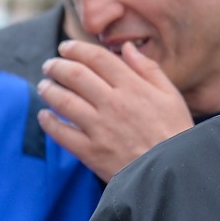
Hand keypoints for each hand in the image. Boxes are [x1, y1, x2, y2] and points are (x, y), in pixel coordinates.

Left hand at [37, 40, 193, 181]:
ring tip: (44, 86)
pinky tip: (45, 116)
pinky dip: (49, 122)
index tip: (65, 48)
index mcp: (133, 87)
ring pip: (64, 101)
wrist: (172, 174)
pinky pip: (62, 133)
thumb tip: (126, 47)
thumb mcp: (171, 96)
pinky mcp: (91, 152)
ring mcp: (100, 128)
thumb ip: (149, 69)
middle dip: (57, 66)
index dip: (76, 49)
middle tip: (49, 66)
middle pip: (75, 75)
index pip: (97, 58)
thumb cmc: (175, 132)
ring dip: (49, 90)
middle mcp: (114, 103)